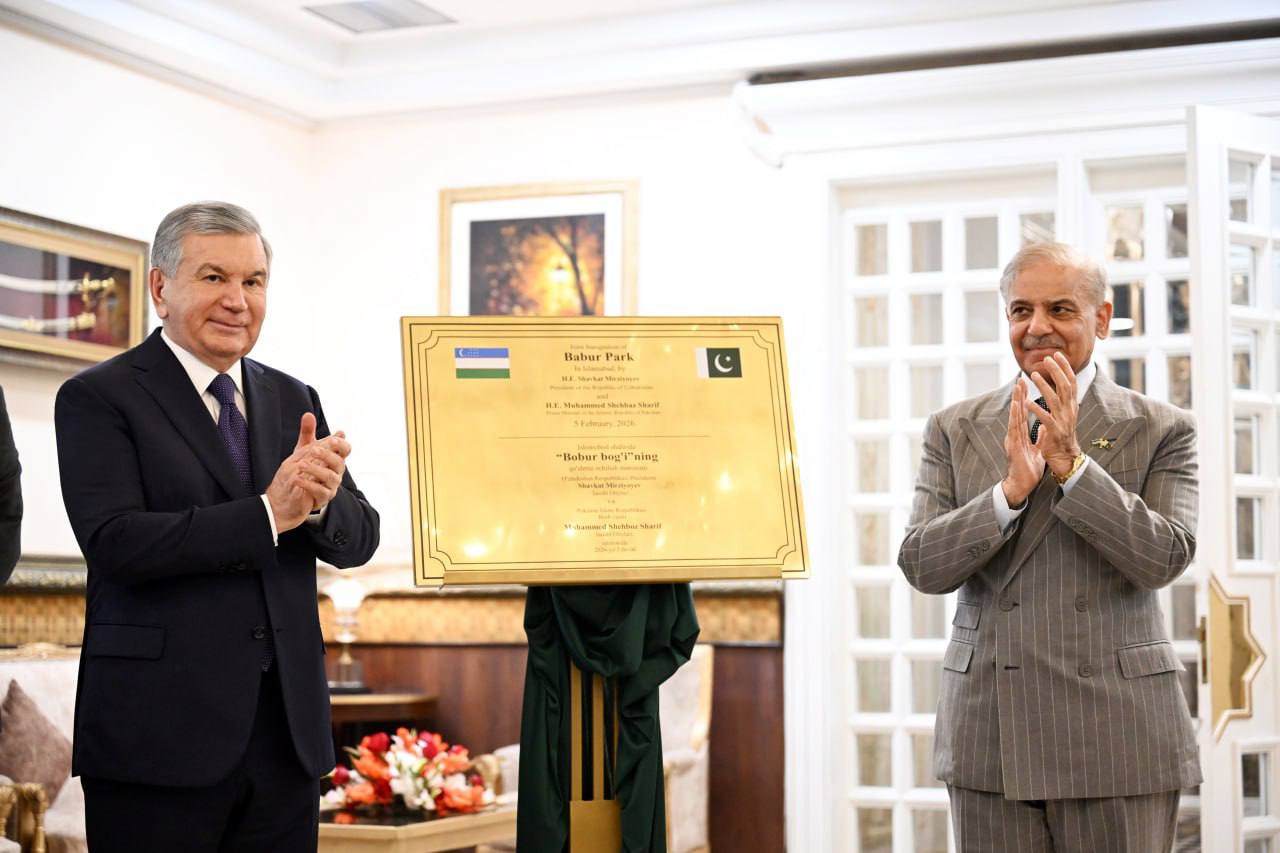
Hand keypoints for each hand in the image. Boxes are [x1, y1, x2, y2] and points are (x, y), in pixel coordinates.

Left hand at [266, 413, 350, 532]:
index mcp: (334, 458)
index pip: (345, 450)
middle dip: (328, 455)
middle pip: (340, 463)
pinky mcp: (323, 498)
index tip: (332, 439)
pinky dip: (309, 484)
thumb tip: (308, 414)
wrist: (291, 492)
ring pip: (331, 477)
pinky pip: (321, 491)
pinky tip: (296, 479)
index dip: (341, 445)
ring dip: (316, 469)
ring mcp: (331, 486)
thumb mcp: (304, 449)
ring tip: (301, 465)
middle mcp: (336, 472)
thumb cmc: (303, 469)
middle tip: (313, 450)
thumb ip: (307, 433)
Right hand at [1002, 382, 1044, 506]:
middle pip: (1018, 411)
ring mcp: (1013, 439)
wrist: (1022, 485)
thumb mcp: (1037, 450)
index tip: (1027, 385)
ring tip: (1017, 386)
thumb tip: (1044, 426)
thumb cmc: (1028, 470)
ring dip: (1016, 400)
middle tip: (1021, 379)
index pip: (1024, 414)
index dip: (1025, 399)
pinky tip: (1016, 405)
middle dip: (1019, 395)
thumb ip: (1039, 438)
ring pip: (1015, 416)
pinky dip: (1014, 415)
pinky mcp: (1013, 446)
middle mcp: (1015, 434)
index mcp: (1021, 435)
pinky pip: (1014, 428)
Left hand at [1027, 351, 1082, 477]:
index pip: (1071, 382)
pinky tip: (1026, 401)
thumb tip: (1061, 385)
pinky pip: (1045, 418)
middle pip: (1065, 386)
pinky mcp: (1055, 431)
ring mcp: (1063, 420)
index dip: (1065, 368)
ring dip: (1044, 385)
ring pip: (1054, 399)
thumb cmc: (1061, 434)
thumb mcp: (1065, 414)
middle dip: (1056, 371)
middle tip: (1046, 358)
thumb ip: (1063, 400)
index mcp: (1072, 405)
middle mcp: (1070, 410)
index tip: (1057, 355)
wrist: (1065, 456)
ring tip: (1033, 374)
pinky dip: (1036, 409)